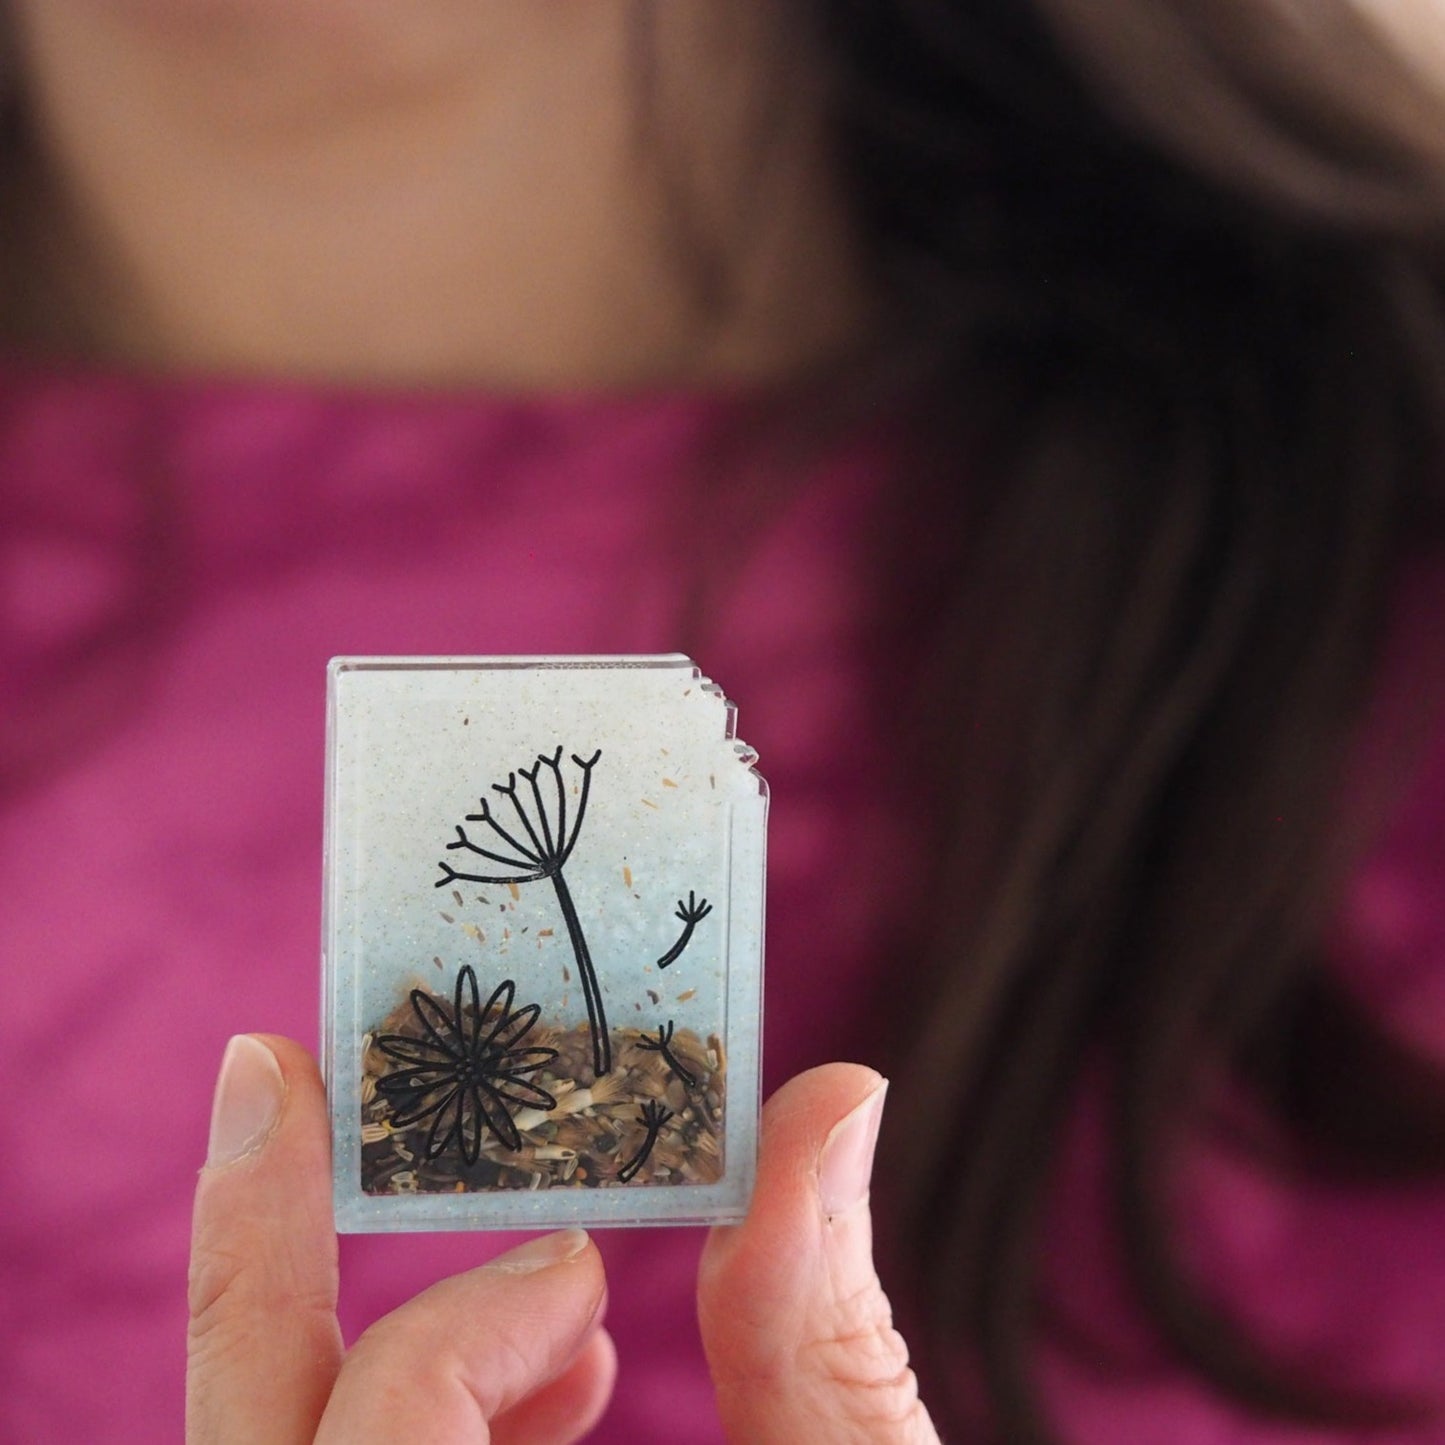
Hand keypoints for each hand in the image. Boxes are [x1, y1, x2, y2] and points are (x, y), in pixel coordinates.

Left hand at [187, 1038, 938, 1441]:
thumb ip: (833, 1345)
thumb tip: (835, 1093)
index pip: (380, 1442)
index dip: (472, 1332)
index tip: (592, 1274)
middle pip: (253, 1443)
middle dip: (256, 1255)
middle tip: (270, 1079)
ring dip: (360, 1359)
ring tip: (551, 1294)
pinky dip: (413, 1427)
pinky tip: (569, 1389)